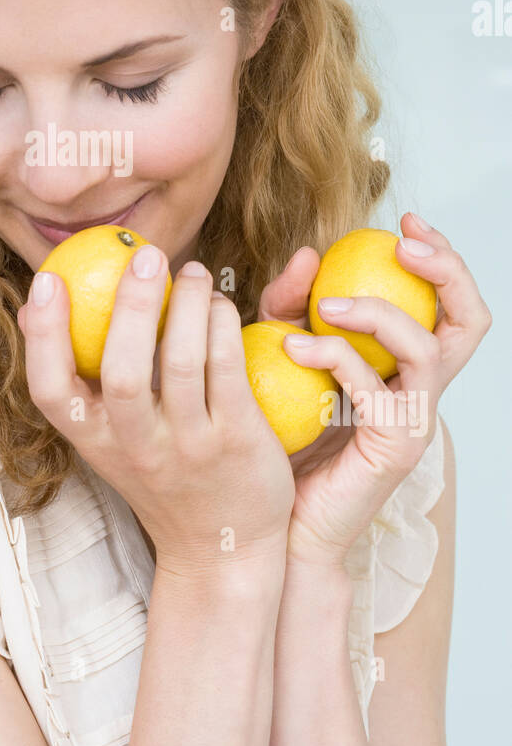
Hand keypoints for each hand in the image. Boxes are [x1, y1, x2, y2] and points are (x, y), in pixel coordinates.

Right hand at [17, 251, 294, 578]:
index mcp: (95, 443)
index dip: (43, 335)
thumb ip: (80, 380)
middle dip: (130, 306)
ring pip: (181, 365)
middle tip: (144, 256)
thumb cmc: (161, 476)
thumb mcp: (109, 439)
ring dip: (187, 305)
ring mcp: (189, 447)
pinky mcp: (236, 441)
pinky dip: (221, 327)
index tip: (48, 279)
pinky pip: (226, 370)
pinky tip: (219, 304)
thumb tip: (36, 308)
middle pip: (121, 374)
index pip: (50, 392)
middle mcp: (137, 448)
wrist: (222, 549)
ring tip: (193, 271)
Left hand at [257, 212, 491, 566]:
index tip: (404, 223)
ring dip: (378, 312)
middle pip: (470, 322)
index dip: (440, 259)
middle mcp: (422, 391)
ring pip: (426, 348)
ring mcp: (413, 421)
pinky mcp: (390, 448)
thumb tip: (305, 254)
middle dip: (446, 270)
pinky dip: (334, 357)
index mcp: (407, 367)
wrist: (276, 521)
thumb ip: (290, 307)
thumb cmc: (282, 438)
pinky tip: (293, 348)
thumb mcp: (281, 355)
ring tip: (326, 304)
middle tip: (402, 244)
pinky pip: (374, 390)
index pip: (449, 305)